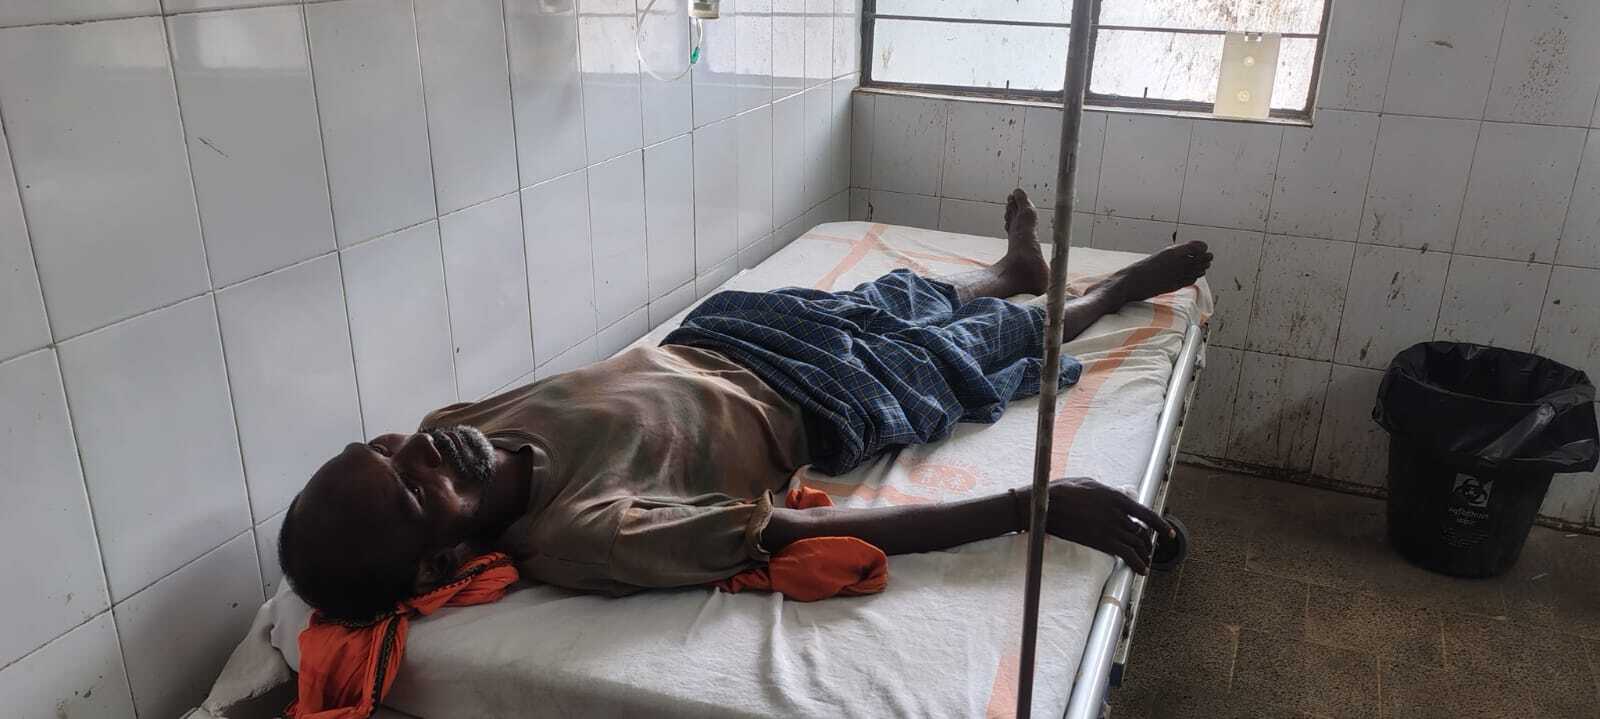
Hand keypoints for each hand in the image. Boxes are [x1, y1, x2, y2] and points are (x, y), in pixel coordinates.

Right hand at [1030, 477, 1172, 573]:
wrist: (1047, 504)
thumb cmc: (1063, 491)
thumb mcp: (1089, 483)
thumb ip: (1106, 492)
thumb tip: (1115, 496)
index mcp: (1117, 497)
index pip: (1147, 514)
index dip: (1161, 525)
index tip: (1169, 533)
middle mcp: (1118, 513)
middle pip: (1142, 532)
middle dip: (1148, 543)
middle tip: (1149, 549)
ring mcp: (1111, 528)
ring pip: (1137, 545)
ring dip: (1144, 555)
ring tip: (1146, 561)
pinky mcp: (1102, 542)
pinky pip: (1128, 556)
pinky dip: (1138, 564)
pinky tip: (1141, 570)